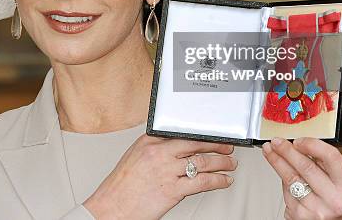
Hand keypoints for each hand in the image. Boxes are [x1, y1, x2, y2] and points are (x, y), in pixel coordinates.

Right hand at [83, 134, 236, 219]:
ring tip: (230, 163)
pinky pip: (202, 182)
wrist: (111, 207)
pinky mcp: (173, 190)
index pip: (181, 132)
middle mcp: (159, 153)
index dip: (201, 134)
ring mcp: (167, 171)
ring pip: (202, 162)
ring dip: (221, 162)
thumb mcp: (135, 156)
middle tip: (227, 146)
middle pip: (195, 144)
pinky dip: (217, 181)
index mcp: (149, 141)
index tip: (211, 135)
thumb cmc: (121, 186)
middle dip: (216, 145)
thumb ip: (155, 149)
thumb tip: (177, 148)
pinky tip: (224, 180)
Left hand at [262, 137, 341, 219]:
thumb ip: (323, 164)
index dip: (312, 144)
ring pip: (291, 178)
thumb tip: (297, 145)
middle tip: (277, 141)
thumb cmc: (334, 200)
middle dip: (287, 151)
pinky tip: (280, 171)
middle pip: (306, 167)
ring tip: (270, 150)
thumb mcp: (338, 182)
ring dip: (276, 161)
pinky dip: (282, 179)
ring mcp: (315, 209)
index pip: (330, 157)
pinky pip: (286, 191)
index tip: (298, 140)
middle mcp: (332, 200)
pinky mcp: (299, 215)